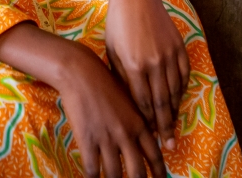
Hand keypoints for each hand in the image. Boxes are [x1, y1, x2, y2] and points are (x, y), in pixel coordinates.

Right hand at [57, 43, 166, 177]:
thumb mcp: (129, 101)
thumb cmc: (105, 83)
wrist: (81, 73)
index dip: (159, 173)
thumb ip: (138, 120)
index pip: (154, 155)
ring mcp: (107, 138)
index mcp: (139, 123)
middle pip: (137, 172)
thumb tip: (148, 138)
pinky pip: (92, 169)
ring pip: (115, 174)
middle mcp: (126, 134)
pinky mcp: (87, 140)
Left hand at [99, 0, 189, 150]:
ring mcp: (169, 55)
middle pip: (161, 103)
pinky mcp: (178, 46)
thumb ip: (122, 77)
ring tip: (173, 128)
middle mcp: (154, 63)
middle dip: (164, 127)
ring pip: (174, 91)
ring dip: (174, 111)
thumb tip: (130, 102)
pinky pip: (183, 74)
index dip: (147, 122)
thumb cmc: (118, 24)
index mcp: (134, 66)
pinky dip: (181, 90)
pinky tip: (178, 100)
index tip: (149, 137)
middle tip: (168, 146)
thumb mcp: (113, 52)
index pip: (143, 103)